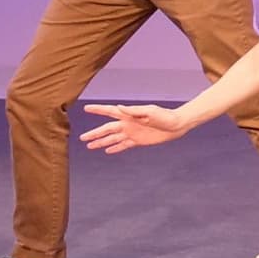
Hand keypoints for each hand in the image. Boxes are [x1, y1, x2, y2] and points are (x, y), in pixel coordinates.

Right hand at [80, 102, 194, 154]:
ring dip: (101, 142)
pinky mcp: (138, 141)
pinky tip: (106, 151)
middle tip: (81, 138)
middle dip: (94, 133)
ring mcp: (132, 133)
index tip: (86, 108)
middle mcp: (127, 124)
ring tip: (89, 146)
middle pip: (106, 129)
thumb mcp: (150, 111)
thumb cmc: (165, 116)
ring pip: (112, 138)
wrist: (176, 125)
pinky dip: (115, 148)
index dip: (97, 110)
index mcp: (128, 115)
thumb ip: (134, 110)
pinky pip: (123, 145)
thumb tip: (119, 107)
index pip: (109, 112)